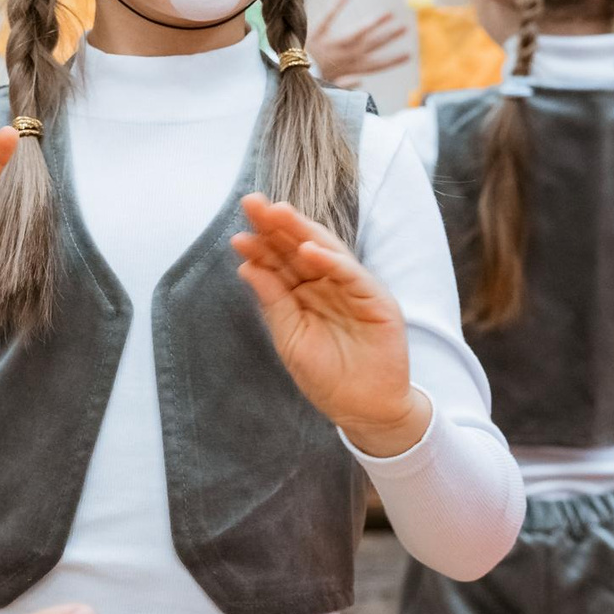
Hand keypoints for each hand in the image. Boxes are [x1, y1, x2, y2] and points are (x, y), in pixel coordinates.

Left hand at [230, 194, 428, 457]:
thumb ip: (273, 302)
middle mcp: (327, 284)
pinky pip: (351, 275)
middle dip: (276, 225)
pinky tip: (308, 251)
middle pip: (298, 247)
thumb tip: (246, 266)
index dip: (260, 246)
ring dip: (301, 231)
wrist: (363, 411)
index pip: (279, 262)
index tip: (238, 234)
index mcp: (304, 293)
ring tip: (277, 213)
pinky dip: (331, 262)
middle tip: (252, 203)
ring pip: (325, 252)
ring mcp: (352, 289)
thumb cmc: (326, 377)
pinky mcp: (376, 300)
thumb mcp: (291, 339)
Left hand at [309, 0, 410, 87]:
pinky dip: (337, 7)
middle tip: (406, 27)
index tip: (409, 54)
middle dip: (390, 37)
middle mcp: (345, 57)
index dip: (393, 60)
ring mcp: (332, 45)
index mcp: (350, 69)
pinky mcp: (316, 34)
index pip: (377, 65)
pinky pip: (328, 19)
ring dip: (374, 24)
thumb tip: (362, 81)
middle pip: (372, 46)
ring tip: (388, 13)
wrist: (287, 75)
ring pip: (358, 33)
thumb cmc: (309, 79)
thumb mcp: (330, 87)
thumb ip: (346, 84)